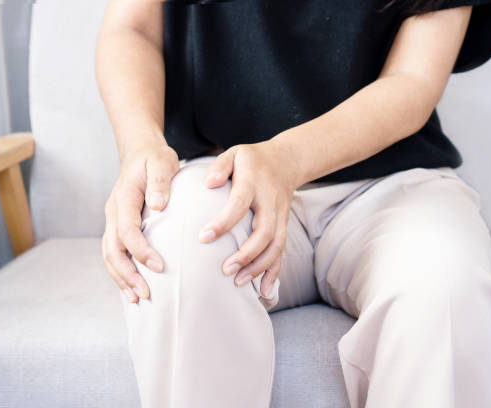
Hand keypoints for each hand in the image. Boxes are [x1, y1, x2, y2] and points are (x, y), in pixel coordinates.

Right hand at [102, 139, 179, 302]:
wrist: (140, 152)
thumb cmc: (154, 158)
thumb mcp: (162, 162)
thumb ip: (161, 182)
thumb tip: (159, 206)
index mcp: (124, 198)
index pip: (127, 231)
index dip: (141, 251)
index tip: (160, 267)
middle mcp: (113, 212)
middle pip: (112, 250)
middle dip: (128, 274)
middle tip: (146, 294)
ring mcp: (113, 220)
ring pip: (109, 255)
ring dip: (121, 278)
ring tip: (136, 298)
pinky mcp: (118, 226)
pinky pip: (114, 252)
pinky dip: (120, 272)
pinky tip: (130, 287)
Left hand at [198, 141, 300, 296]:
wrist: (287, 161)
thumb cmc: (252, 160)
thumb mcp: (235, 154)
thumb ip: (220, 166)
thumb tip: (208, 184)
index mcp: (254, 184)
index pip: (239, 205)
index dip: (223, 223)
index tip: (204, 238)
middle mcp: (270, 203)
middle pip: (264, 232)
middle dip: (246, 254)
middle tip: (225, 270)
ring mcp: (280, 216)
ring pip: (276, 246)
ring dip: (259, 267)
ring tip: (239, 283)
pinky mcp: (284, 226)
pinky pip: (281, 251)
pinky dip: (274, 272)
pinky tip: (263, 291)